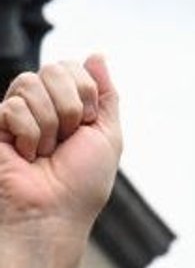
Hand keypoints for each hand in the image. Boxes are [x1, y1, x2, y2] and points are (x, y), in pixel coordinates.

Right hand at [0, 56, 121, 240]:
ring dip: (49, 125)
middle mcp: (39, 104)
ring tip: (45, 151)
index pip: (73, 67)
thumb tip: (97, 55)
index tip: (88, 126)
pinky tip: (25, 155)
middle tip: (67, 140)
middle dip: (71, 108)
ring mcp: (14, 112)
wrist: (54, 212)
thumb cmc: (81, 183)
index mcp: (67, 104)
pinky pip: (13, 108)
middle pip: (53, 69)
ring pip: (30, 84)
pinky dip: (29, 136)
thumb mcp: (108, 135)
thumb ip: (105, 94)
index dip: (86, 94)